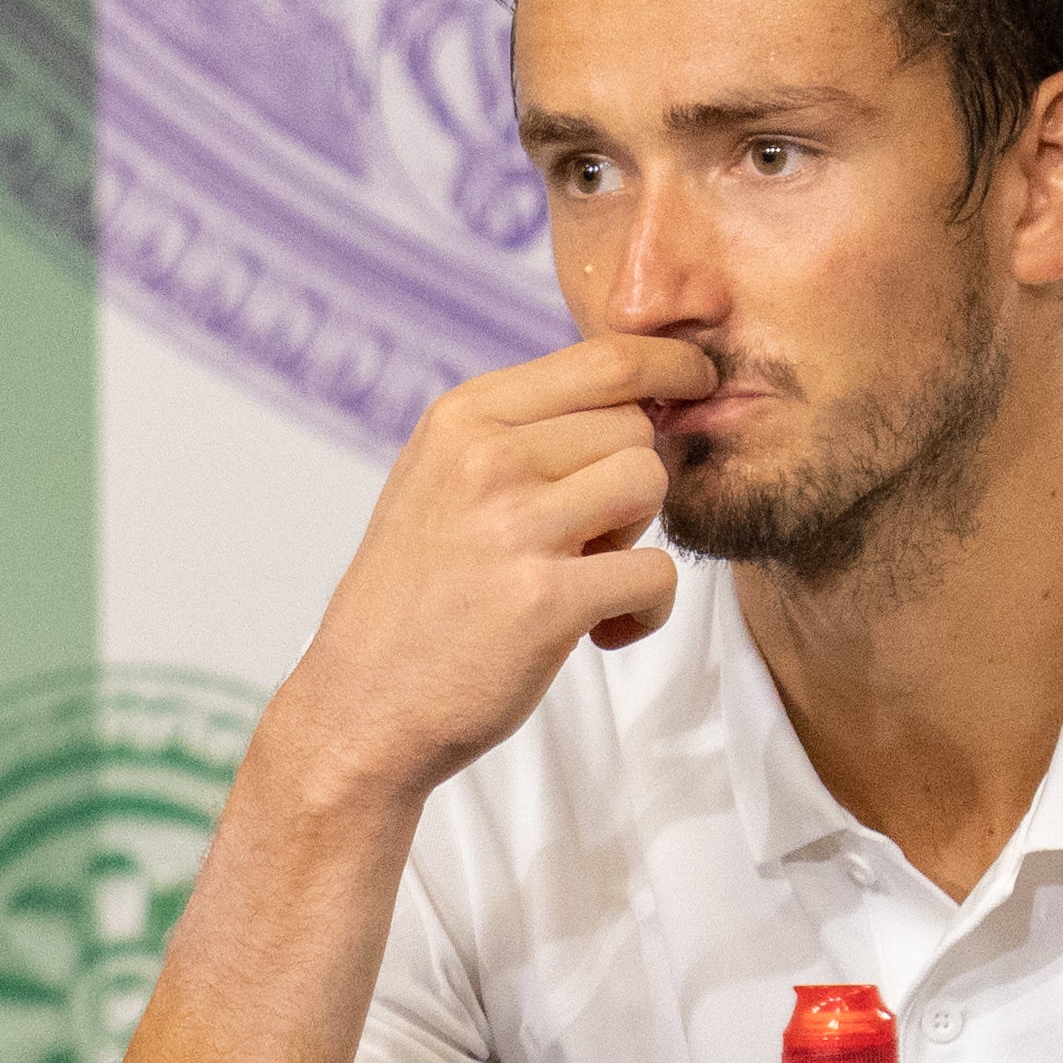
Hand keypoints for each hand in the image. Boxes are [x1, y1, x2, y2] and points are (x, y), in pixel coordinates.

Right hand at [261, 334, 717, 813]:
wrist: (363, 705)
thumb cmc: (417, 596)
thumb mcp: (441, 479)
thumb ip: (521, 431)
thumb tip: (639, 389)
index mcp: (462, 417)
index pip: (606, 358)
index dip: (671, 365)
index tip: (699, 380)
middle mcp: (486, 458)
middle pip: (636, 427)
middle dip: (631, 483)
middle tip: (584, 542)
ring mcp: (515, 527)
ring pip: (650, 486)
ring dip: (637, 540)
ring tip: (585, 580)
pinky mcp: (546, 600)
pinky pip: (657, 574)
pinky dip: (646, 610)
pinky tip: (600, 632)